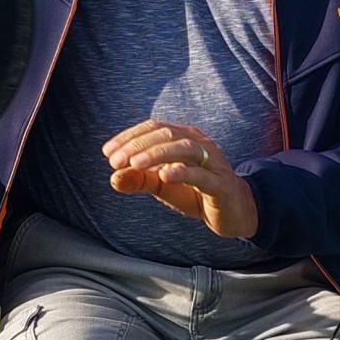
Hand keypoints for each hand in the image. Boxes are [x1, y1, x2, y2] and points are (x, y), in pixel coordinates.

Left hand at [103, 119, 258, 239]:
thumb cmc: (194, 193)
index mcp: (183, 138)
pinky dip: (183, 172)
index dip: (129, 137)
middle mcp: (199, 143)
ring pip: (184, 148)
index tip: (107, 152)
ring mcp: (212, 161)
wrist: (232, 212)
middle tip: (115, 161)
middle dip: (137, 145)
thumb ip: (139, 180)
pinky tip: (165, 176)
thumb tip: (113, 179)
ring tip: (135, 164)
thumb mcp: (162, 186)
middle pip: (166, 134)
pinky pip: (202, 174)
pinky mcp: (221, 184)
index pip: (153, 128)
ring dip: (156, 154)